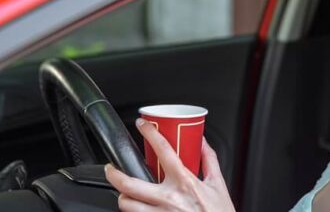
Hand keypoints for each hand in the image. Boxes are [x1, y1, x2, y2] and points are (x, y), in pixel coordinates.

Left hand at [104, 118, 234, 211]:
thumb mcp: (218, 184)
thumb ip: (209, 160)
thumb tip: (201, 141)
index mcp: (185, 182)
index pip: (163, 150)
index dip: (149, 133)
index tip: (142, 125)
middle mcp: (169, 198)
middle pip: (130, 184)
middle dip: (114, 174)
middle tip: (111, 168)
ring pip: (127, 205)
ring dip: (123, 197)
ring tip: (125, 192)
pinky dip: (135, 211)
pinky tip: (138, 207)